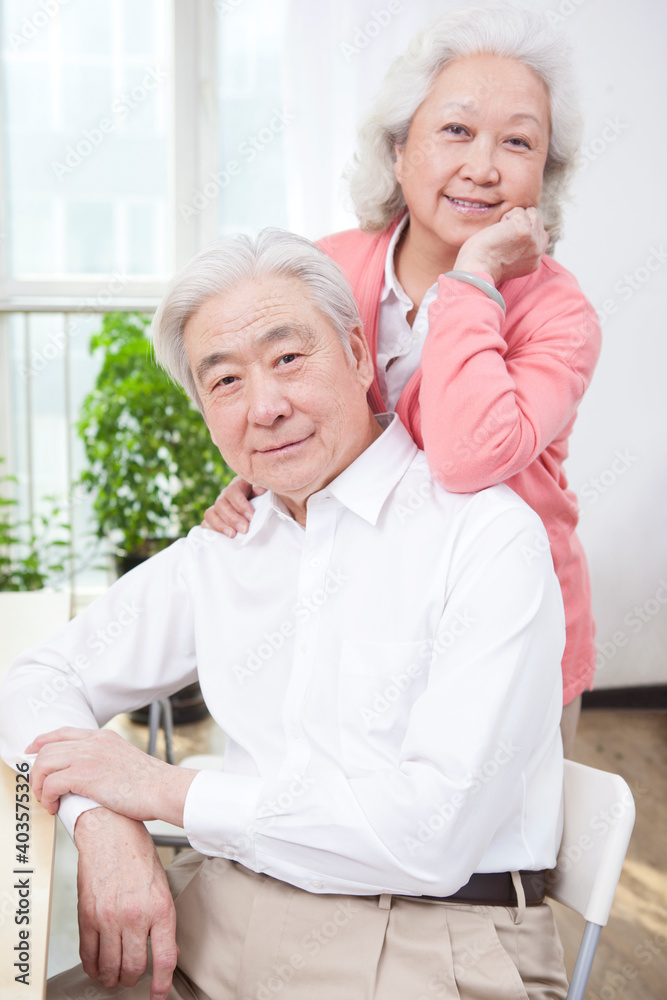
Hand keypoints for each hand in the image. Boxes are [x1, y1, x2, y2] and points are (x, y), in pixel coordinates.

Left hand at [27, 727, 195, 825]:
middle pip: (47, 748)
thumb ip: (106, 759)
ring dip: (39, 785)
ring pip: (44, 763)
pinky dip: (47, 796)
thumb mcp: (126, 760)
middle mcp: (94, 742)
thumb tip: (91, 775)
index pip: (63, 732)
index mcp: (104, 737)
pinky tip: (54, 807)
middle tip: (40, 789)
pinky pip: (51, 783)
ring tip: (47, 800)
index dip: (42, 741)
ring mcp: (89, 756)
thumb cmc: (151, 783)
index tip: (32, 751)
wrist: (164, 789)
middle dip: (37, 771)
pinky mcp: (85, 775)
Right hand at [74, 808, 177, 999]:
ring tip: (114, 976)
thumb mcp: (161, 885)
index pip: (164, 958)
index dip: (161, 984)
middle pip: (135, 968)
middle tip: (133, 979)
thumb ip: (162, 919)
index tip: (157, 995)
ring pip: (110, 966)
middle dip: (134, 980)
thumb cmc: (137, 854)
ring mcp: (109, 917)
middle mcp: (136, 916)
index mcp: (160, 908)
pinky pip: (88, 954)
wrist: (110, 831)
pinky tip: (96, 966)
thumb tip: (166, 949)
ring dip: (112, 977)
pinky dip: (92, 966)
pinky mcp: (88, 915)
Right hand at [202, 475, 264, 536]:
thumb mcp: (264, 492)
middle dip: (232, 518)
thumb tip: (259, 488)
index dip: (241, 505)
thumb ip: (262, 489)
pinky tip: (222, 537)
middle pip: (220, 504)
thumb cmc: (263, 500)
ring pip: (210, 513)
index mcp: (237, 485)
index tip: (251, 517)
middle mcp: (225, 496)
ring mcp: (217, 508)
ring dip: (220, 526)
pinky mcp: (213, 519)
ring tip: (233, 535)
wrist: (258, 508)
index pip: (233, 492)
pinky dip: (211, 530)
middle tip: (245, 529)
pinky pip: (205, 523)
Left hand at [453, 206, 547, 285]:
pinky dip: (504, 217)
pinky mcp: (525, 230)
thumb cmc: (482, 266)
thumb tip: (517, 234)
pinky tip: (496, 231)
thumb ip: (520, 250)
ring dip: (513, 217)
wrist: (477, 270)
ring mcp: (533, 240)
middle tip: (502, 237)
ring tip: (500, 233)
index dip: (525, 230)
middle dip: (520, 221)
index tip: (508, 238)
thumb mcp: (509, 262)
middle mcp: (537, 252)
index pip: (541, 236)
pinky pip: (518, 211)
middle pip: (537, 221)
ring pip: (530, 213)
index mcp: (534, 262)